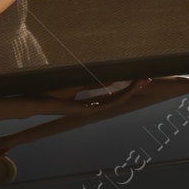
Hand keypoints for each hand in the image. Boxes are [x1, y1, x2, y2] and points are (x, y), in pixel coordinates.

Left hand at [11, 78, 155, 116]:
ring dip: (133, 89)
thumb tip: (108, 79)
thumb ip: (92, 83)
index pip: (113, 96)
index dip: (126, 88)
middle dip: (134, 88)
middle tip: (148, 78)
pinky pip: (112, 101)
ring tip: (146, 79)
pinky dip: (124, 93)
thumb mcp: (76, 84)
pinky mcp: (92, 110)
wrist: (40, 103)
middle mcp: (95, 108)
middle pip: (120, 98)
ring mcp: (95, 110)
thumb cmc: (53, 93)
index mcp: (91, 104)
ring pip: (120, 100)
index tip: (136, 78)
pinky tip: (133, 86)